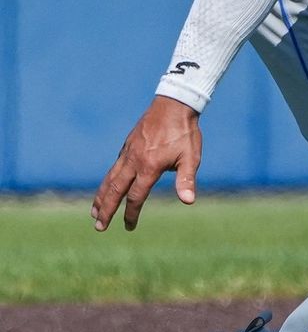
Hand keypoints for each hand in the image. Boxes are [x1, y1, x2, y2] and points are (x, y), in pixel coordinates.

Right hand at [91, 96, 201, 231]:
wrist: (174, 104)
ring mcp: (127, 152)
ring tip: (93, 212)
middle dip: (106, 210)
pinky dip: (106, 181)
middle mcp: (133, 161)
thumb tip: (188, 201)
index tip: (129, 227)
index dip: (131, 213)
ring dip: (100, 197)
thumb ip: (186, 179)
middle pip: (114, 190)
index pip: (136, 196)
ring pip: (109, 178)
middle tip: (99, 226)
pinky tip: (106, 187)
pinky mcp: (127, 146)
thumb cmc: (185, 133)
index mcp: (148, 167)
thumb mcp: (191, 157)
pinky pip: (113, 167)